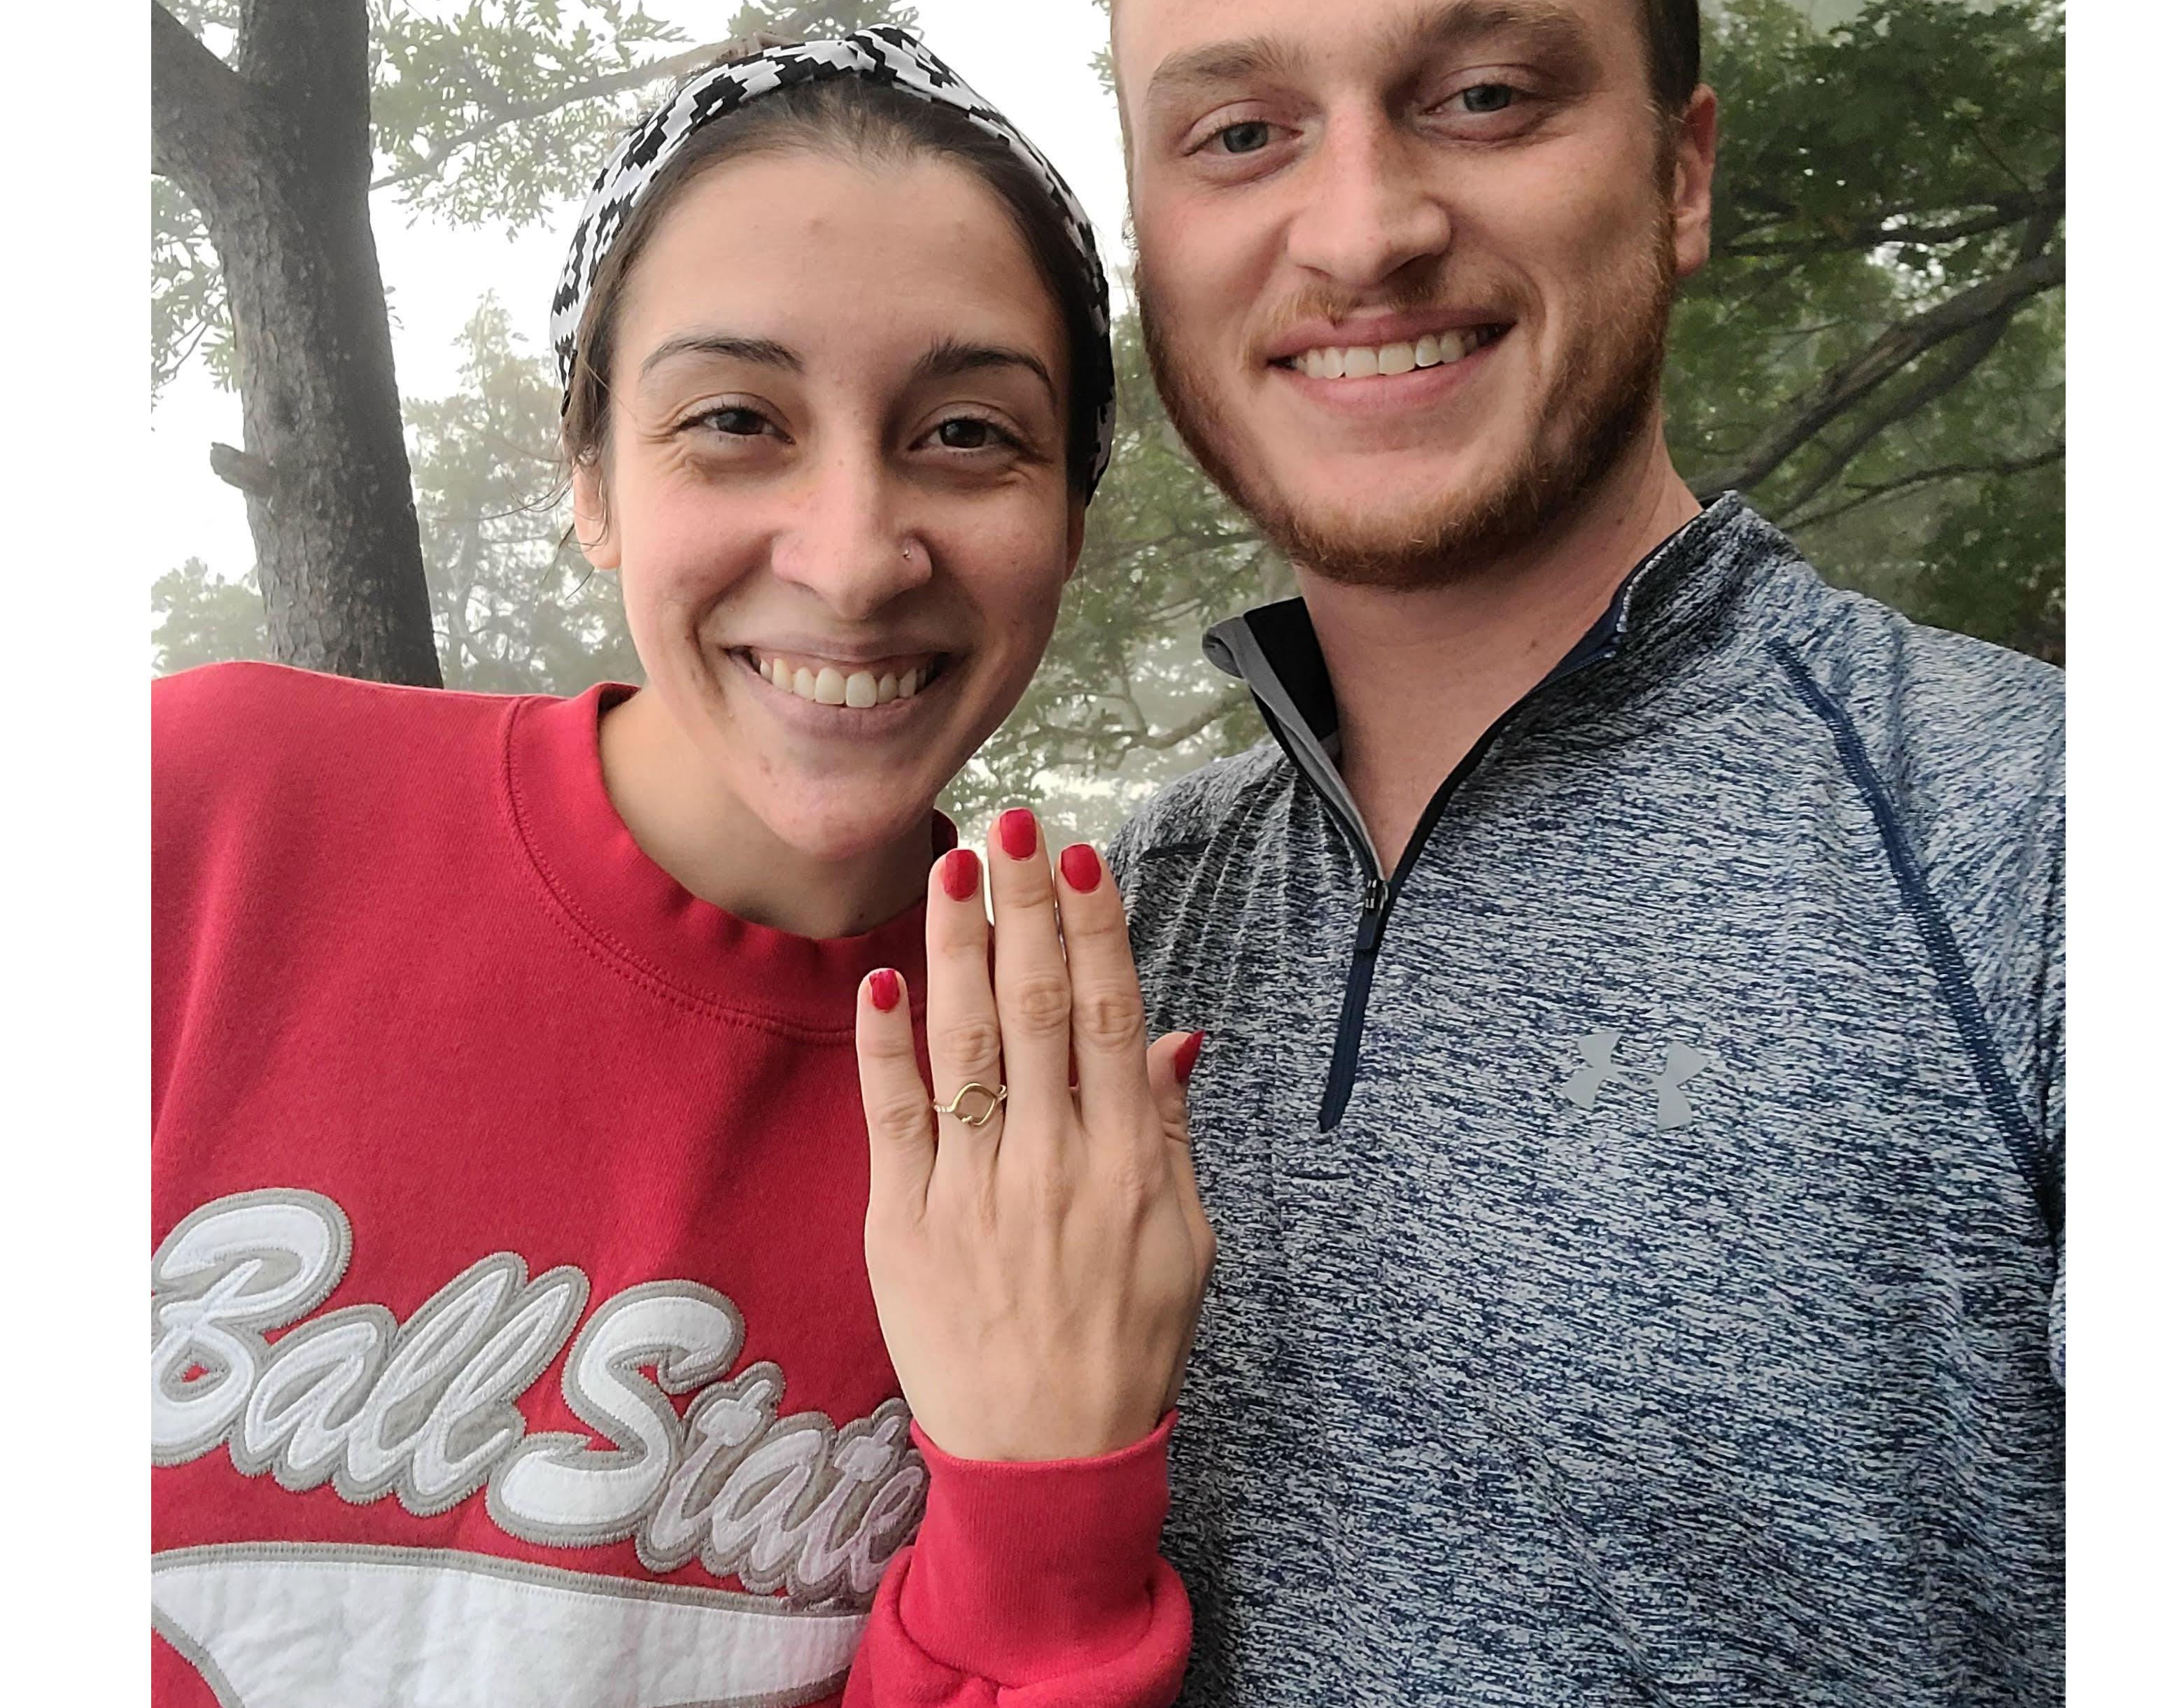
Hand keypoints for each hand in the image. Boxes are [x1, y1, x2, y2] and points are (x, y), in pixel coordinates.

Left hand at [853, 808, 1214, 1461]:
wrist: (1045, 1464)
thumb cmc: (1127, 1345)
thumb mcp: (1187, 1243)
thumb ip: (1171, 1133)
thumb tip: (1175, 1033)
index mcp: (1126, 1165)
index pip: (1113, 1017)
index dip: (1096, 930)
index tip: (1079, 857)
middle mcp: (1050, 1164)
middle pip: (1038, 1008)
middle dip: (1023, 905)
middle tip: (1012, 823)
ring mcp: (973, 1192)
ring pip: (963, 1043)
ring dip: (956, 945)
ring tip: (951, 865)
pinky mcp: (904, 1224)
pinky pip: (892, 1116)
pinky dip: (885, 1044)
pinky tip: (882, 978)